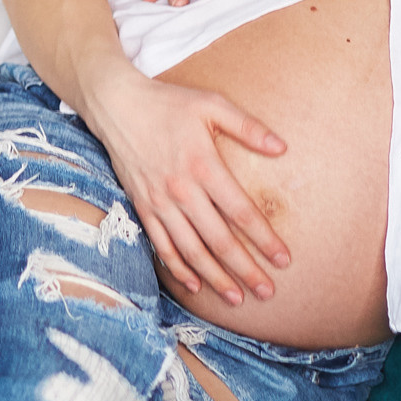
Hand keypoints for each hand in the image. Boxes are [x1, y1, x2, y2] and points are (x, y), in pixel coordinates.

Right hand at [82, 62, 291, 303]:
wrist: (117, 105)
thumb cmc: (169, 103)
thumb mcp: (211, 104)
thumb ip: (247, 127)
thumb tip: (282, 147)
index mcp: (204, 166)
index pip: (240, 212)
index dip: (264, 239)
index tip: (283, 259)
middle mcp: (182, 190)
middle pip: (219, 240)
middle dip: (245, 269)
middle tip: (267, 291)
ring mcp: (160, 202)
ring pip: (191, 250)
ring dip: (214, 277)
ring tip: (236, 297)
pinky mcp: (142, 207)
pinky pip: (161, 245)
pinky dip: (177, 267)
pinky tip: (193, 283)